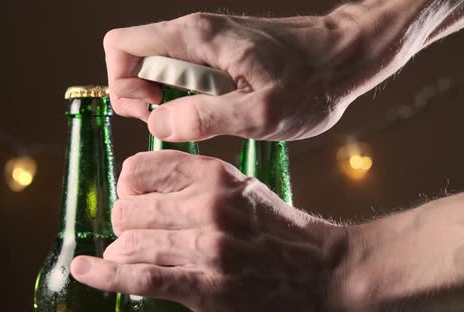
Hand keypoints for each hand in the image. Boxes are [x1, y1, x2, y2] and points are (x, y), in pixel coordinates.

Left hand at [70, 151, 349, 311]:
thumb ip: (194, 182)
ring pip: (129, 244)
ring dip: (125, 255)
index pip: (138, 169)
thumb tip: (140, 186)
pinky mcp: (206, 285)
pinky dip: (107, 275)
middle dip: (126, 227)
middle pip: (127, 210)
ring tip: (141, 260)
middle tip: (143, 238)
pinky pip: (142, 276)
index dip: (127, 188)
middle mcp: (207, 205)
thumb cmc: (280, 232)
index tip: (135, 201)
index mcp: (214, 175)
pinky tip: (85, 271)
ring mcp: (206, 246)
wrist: (327, 273)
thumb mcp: (242, 189)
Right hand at [103, 11, 373, 140]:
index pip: (122, 46)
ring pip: (155, 67)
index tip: (151, 113)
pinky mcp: (218, 53)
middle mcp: (194, 32)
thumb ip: (207, 117)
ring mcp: (205, 42)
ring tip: (194, 123)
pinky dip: (182, 97)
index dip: (122, 84)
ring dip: (161, 100)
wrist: (345, 56)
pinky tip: (211, 114)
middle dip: (138, 96)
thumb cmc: (311, 83)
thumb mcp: (263, 112)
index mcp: (195, 38)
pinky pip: (180, 72)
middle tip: (171, 124)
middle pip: (133, 57)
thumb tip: (158, 123)